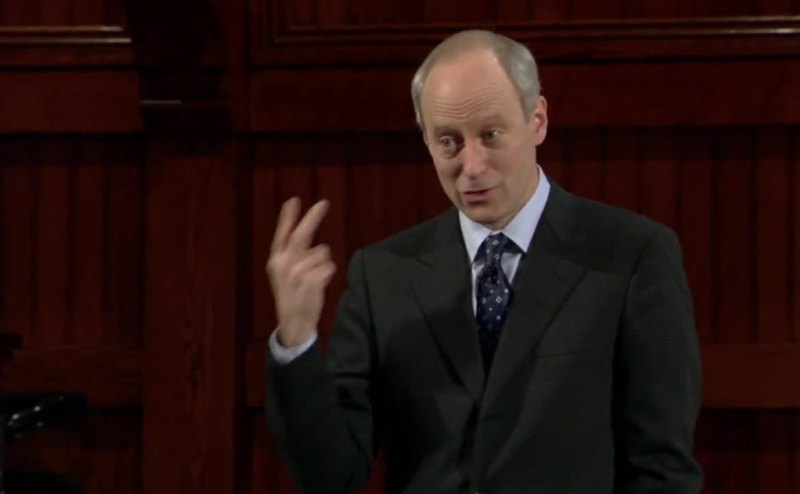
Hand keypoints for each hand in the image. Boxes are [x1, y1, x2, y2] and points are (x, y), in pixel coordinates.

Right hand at [266, 197, 335, 346]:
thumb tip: (305, 230)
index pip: (282, 234)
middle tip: (324, 202)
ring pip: (322, 251)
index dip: (288, 217)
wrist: (294, 322)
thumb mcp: (285, 273)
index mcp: (275, 260)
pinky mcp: (312, 280)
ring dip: (324, 260)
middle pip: (302, 234)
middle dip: (313, 217)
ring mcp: (298, 272)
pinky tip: (320, 284)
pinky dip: (329, 272)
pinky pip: (330, 266)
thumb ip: (293, 253)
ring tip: (315, 276)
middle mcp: (284, 264)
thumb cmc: (292, 295)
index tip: (294, 200)